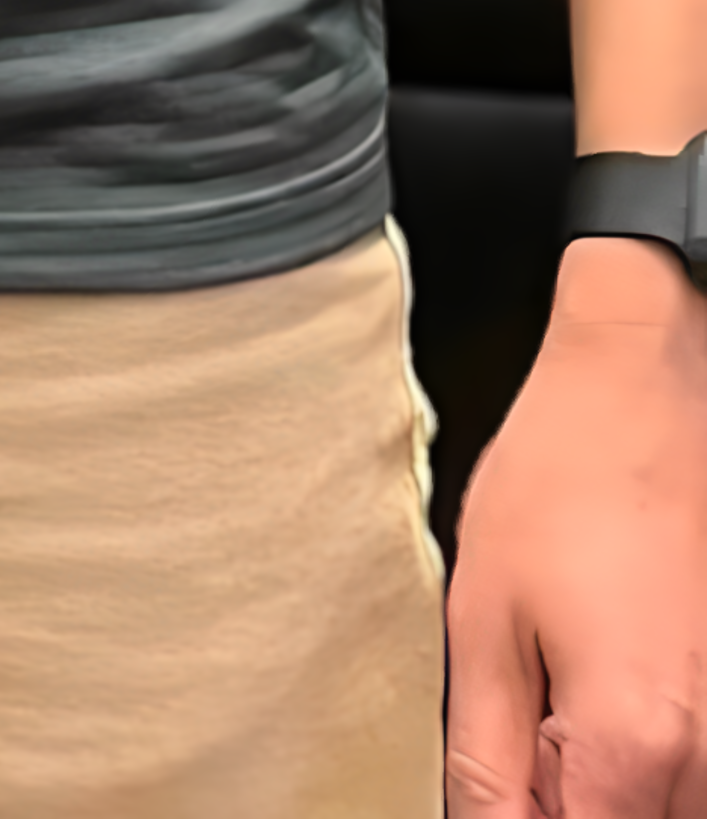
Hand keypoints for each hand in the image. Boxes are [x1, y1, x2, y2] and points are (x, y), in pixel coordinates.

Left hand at [449, 242, 706, 812]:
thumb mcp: (481, 618)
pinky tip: (606, 684)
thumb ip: (485, 757)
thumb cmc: (561, 481)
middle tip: (525, 725)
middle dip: (564, 808)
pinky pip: (695, 773)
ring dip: (607, 787)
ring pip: (667, 813)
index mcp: (632, 745)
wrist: (645, 390)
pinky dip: (646, 758)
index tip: (497, 782)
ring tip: (564, 686)